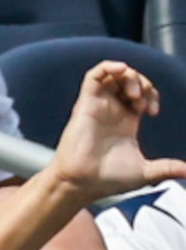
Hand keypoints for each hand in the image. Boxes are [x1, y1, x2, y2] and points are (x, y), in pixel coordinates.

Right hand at [49, 60, 185, 203]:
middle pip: (130, 81)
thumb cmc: (107, 179)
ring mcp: (98, 106)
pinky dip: (109, 66)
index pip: (141, 94)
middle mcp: (111, 111)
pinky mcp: (85, 104)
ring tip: (134, 93)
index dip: (152, 95)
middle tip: (143, 103)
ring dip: (130, 76)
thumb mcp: (145, 172)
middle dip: (144, 83)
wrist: (83, 183)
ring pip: (114, 75)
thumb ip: (167, 168)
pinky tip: (122, 70)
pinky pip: (95, 75)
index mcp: (125, 121)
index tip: (153, 111)